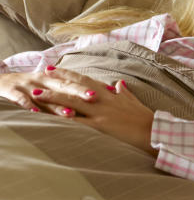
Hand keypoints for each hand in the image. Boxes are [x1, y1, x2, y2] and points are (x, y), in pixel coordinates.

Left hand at [8, 67, 156, 154]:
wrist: (153, 131)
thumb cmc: (145, 118)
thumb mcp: (134, 102)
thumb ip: (124, 93)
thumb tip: (118, 83)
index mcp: (109, 94)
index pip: (85, 80)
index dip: (69, 74)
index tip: (55, 68)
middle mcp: (102, 100)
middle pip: (74, 87)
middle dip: (56, 80)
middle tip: (40, 74)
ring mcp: (99, 113)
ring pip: (71, 102)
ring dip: (52, 97)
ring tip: (35, 93)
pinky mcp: (99, 126)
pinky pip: (76, 122)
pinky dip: (61, 119)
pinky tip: (47, 118)